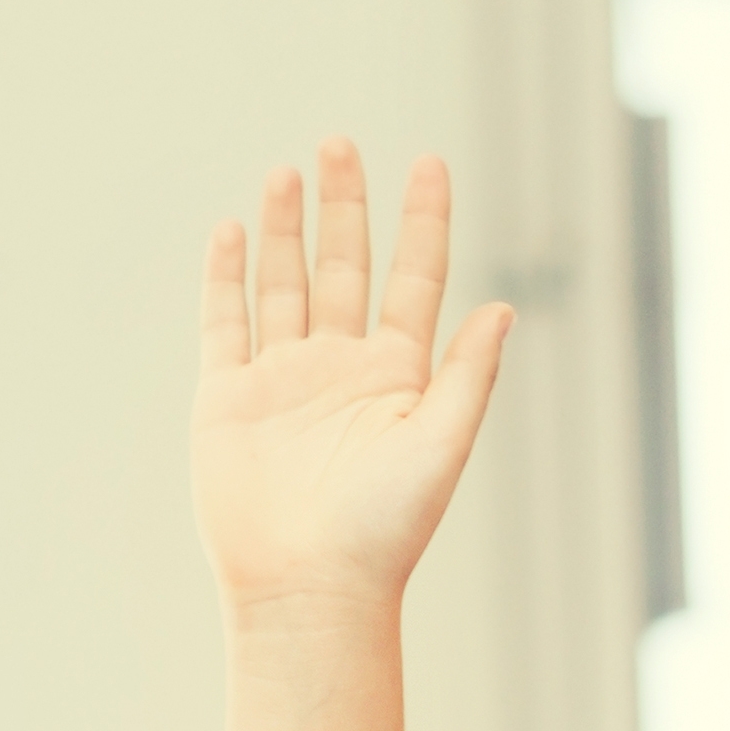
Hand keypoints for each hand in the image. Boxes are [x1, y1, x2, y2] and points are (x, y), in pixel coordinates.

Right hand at [194, 139, 512, 626]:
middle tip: (339, 142)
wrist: (309, 588)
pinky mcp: (229, 398)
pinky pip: (225, 323)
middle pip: (344, 265)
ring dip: (287, 228)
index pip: (415, 279)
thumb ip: (469, 374)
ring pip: (285, 283)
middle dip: (344, 205)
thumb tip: (504, 307)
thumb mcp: (442, 444)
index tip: (429, 162)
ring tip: (289, 171)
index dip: (423, 221)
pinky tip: (231, 232)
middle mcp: (341, 368)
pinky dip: (226, 277)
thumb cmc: (385, 530)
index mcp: (399, 376)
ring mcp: (283, 379)